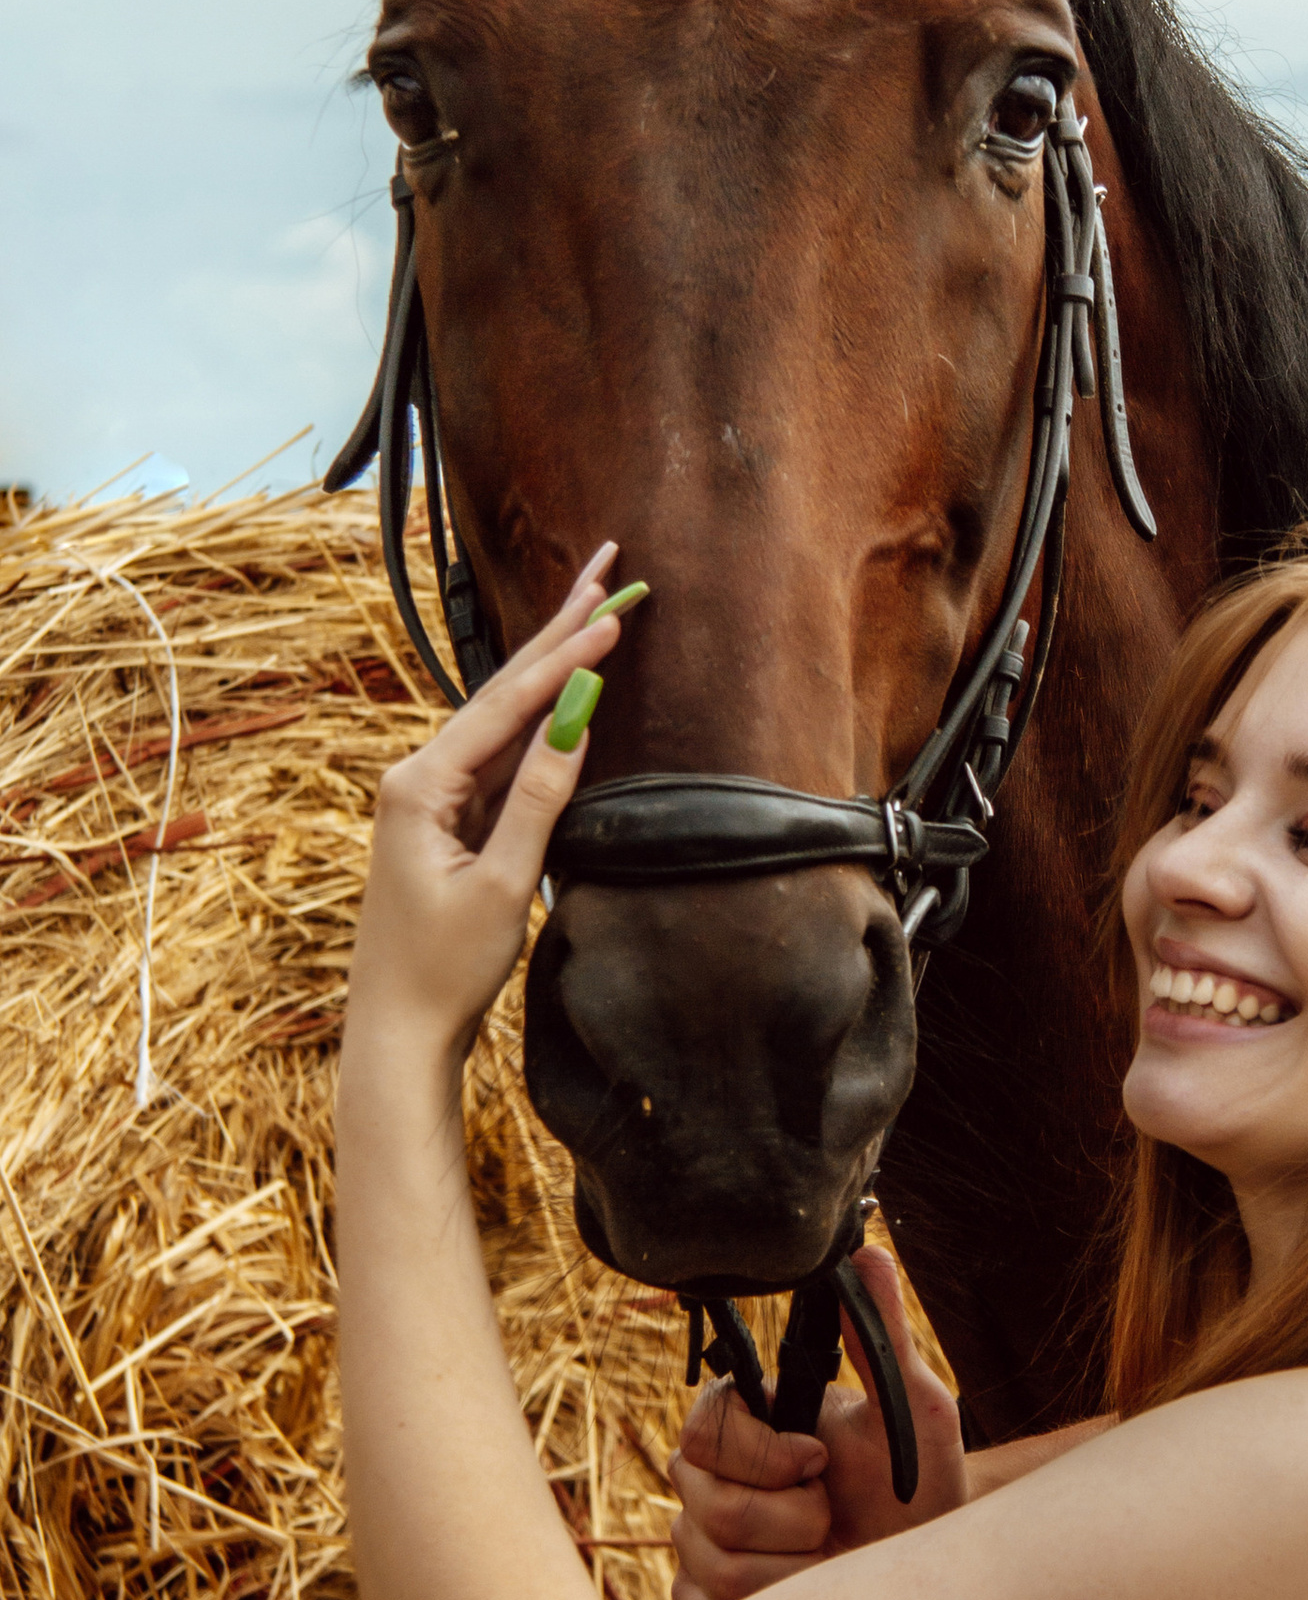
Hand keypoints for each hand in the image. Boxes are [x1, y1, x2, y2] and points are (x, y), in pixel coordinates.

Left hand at [345, 545, 631, 1063]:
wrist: (399, 1030)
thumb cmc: (443, 970)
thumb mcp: (502, 884)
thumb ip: (540, 798)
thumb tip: (575, 723)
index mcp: (420, 785)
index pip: (507, 705)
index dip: (566, 657)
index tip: (614, 612)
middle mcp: (418, 778)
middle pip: (503, 691)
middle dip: (558, 629)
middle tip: (608, 569)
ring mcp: (433, 798)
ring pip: (506, 719)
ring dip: (554, 666)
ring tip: (596, 608)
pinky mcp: (451, 821)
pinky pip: (505, 758)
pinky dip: (543, 719)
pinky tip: (569, 688)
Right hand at [668, 1247, 964, 1599]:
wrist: (925, 1577)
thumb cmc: (920, 1490)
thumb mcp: (913, 1408)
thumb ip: (882, 1332)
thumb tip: (865, 1250)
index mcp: (747, 1424)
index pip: (703, 1428)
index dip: (762, 1456)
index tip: (820, 1462)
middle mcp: (709, 1479)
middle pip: (704, 1505)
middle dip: (790, 1520)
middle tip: (835, 1514)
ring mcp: (698, 1542)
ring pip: (713, 1564)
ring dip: (793, 1569)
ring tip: (829, 1555)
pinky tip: (803, 1594)